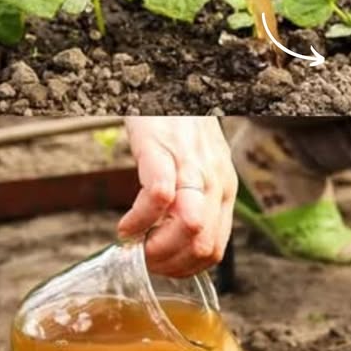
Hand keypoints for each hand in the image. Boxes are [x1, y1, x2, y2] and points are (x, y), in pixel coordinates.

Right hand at [119, 117, 237, 276]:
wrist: (169, 83)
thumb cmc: (179, 126)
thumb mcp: (199, 167)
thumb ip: (195, 200)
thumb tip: (176, 239)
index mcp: (223, 188)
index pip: (215, 247)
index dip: (185, 268)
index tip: (160, 267)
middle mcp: (214, 179)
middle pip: (203, 243)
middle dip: (169, 263)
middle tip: (143, 260)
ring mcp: (190, 165)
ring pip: (190, 225)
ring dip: (155, 248)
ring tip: (134, 245)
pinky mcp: (161, 150)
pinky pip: (159, 196)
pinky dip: (138, 220)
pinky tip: (126, 225)